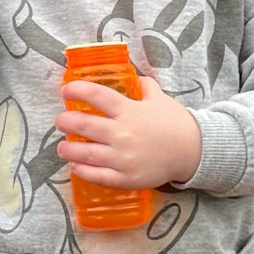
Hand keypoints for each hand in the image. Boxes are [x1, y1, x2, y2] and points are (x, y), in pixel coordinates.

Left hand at [55, 73, 202, 189]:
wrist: (192, 151)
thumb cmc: (174, 123)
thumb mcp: (160, 99)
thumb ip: (145, 86)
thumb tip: (135, 76)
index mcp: (129, 111)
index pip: (96, 95)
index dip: (77, 90)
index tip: (66, 90)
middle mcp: (122, 133)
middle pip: (84, 125)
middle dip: (65, 121)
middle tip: (60, 121)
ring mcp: (123, 158)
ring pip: (86, 153)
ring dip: (68, 149)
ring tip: (61, 147)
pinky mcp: (126, 177)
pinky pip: (98, 176)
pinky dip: (82, 171)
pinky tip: (75, 167)